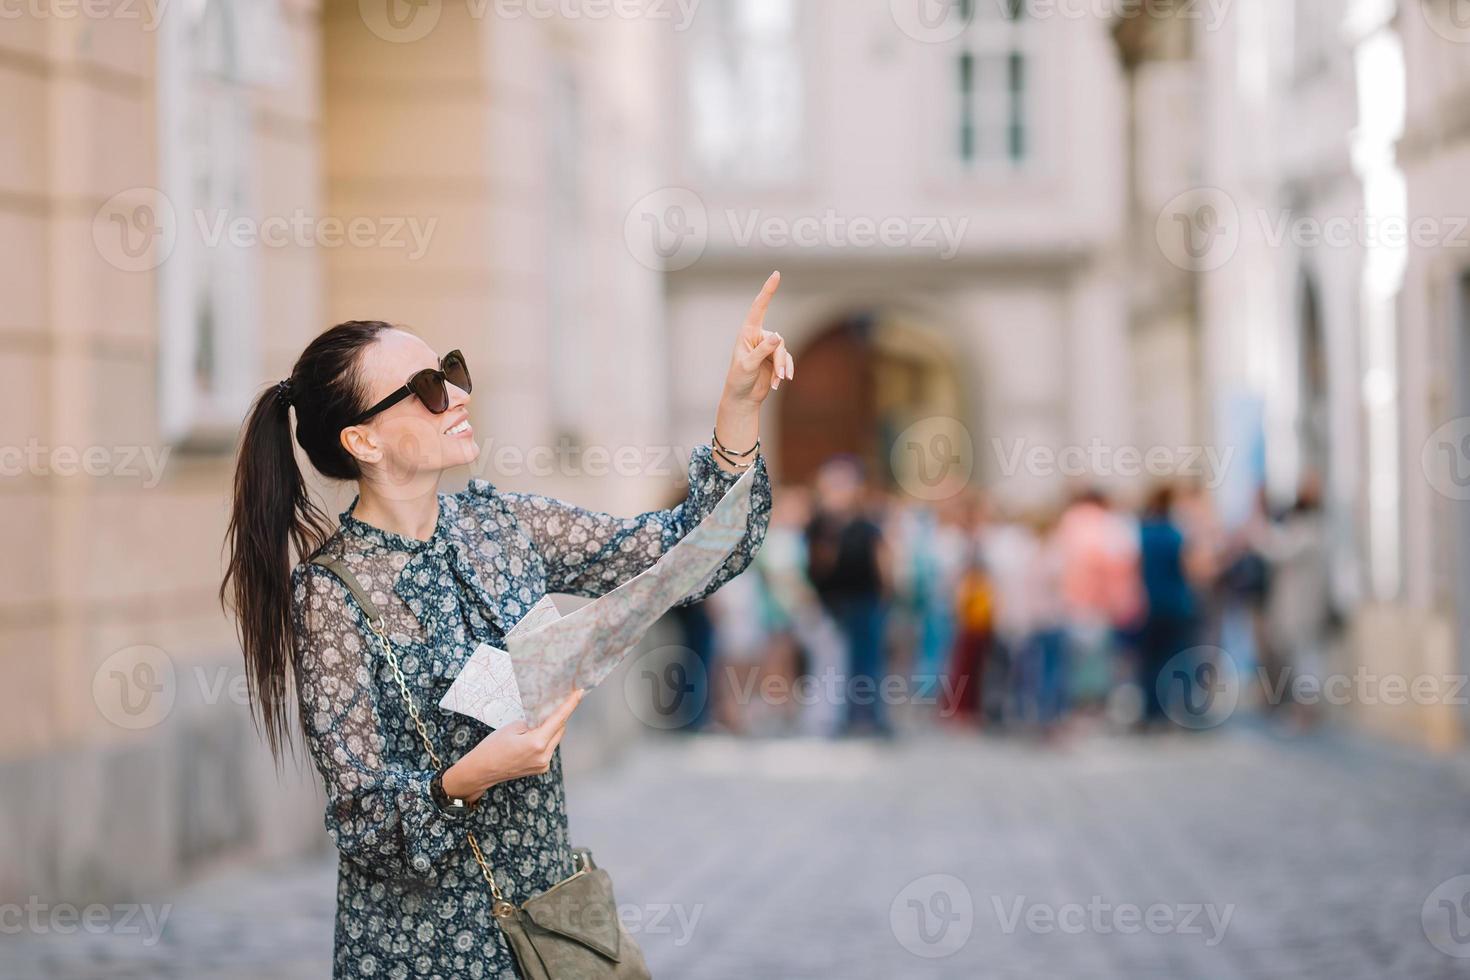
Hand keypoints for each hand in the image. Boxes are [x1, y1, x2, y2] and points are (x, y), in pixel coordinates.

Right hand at [444, 689, 584, 799]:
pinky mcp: (541, 768)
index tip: (579, 692)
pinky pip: (549, 748)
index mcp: (537, 743)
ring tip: (543, 718)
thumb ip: (533, 722)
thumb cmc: (492, 747)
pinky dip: (547, 738)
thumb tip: (546, 718)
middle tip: (559, 700)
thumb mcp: (513, 728)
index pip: (559, 719)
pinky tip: (537, 733)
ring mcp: (543, 764)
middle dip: (560, 715)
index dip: (570, 704)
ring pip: (555, 739)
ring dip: (553, 727)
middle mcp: (544, 756)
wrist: (481, 770)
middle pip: (560, 729)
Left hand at [722, 271, 793, 406]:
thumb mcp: (748, 365)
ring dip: (783, 368)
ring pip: (784, 352)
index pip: (759, 308)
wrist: (742, 398)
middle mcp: (758, 338)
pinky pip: (787, 361)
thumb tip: (779, 336)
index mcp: (747, 333)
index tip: (776, 274)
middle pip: (779, 341)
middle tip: (779, 376)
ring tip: (779, 382)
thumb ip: (763, 350)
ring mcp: (768, 348)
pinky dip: (786, 371)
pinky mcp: (775, 359)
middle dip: (780, 360)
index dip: (768, 291)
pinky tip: (781, 383)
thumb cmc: (739, 380)